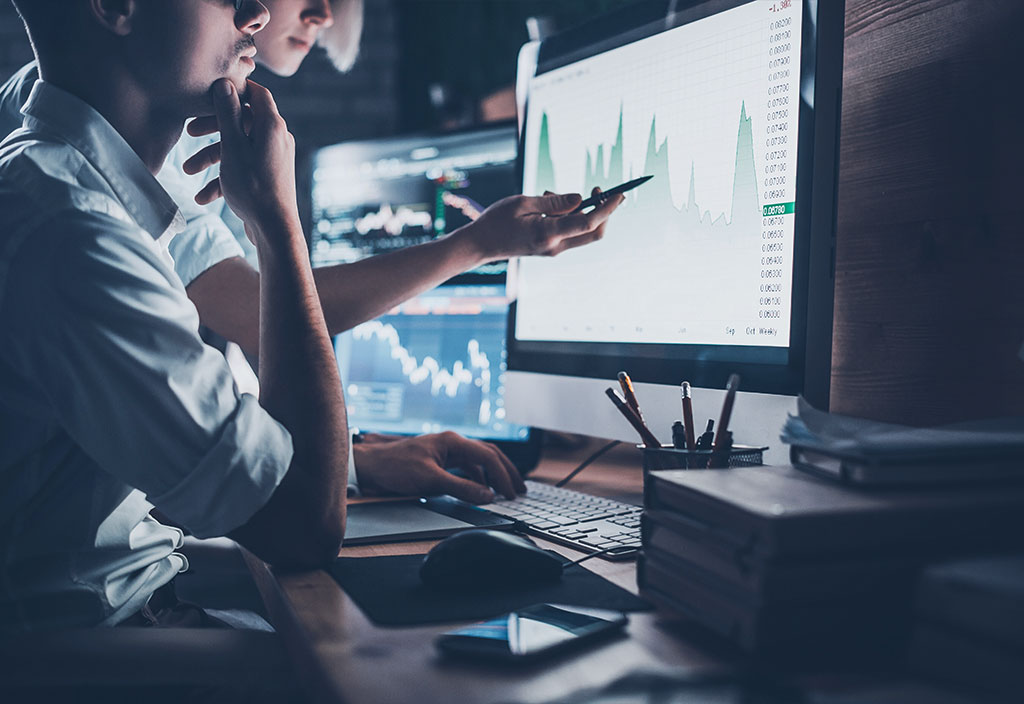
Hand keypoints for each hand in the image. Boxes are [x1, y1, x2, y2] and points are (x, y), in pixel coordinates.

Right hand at [182, 79, 298, 239]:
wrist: (274, 230)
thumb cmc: (253, 188)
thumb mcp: (233, 148)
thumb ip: (228, 115)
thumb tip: (225, 83)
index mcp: (272, 126)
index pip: (256, 93)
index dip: (234, 89)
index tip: (211, 91)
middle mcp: (277, 139)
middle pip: (242, 121)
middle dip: (213, 127)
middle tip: (189, 132)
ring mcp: (273, 158)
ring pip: (238, 147)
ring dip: (211, 157)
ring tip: (186, 171)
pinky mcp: (268, 176)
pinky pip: (243, 168)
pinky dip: (223, 178)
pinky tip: (203, 197)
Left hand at [351, 432, 526, 502]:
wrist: (371, 466)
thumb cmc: (395, 467)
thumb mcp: (430, 480)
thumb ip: (461, 488)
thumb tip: (487, 496)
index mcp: (453, 441)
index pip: (488, 456)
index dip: (502, 476)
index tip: (510, 493)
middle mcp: (453, 443)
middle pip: (489, 454)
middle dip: (506, 472)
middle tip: (520, 489)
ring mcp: (447, 451)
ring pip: (480, 460)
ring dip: (494, 475)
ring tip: (506, 491)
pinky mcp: (441, 460)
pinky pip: (467, 467)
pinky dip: (479, 478)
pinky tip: (482, 490)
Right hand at [458, 188, 623, 261]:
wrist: (481, 244)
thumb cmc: (497, 220)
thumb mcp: (523, 202)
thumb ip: (554, 202)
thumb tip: (580, 198)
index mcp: (547, 233)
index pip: (588, 222)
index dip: (607, 208)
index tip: (618, 194)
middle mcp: (555, 246)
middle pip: (593, 233)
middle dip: (603, 212)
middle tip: (599, 189)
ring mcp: (554, 249)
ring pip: (582, 231)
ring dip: (578, 210)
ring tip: (548, 195)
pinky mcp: (551, 247)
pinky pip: (570, 230)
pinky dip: (568, 216)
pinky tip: (546, 205)